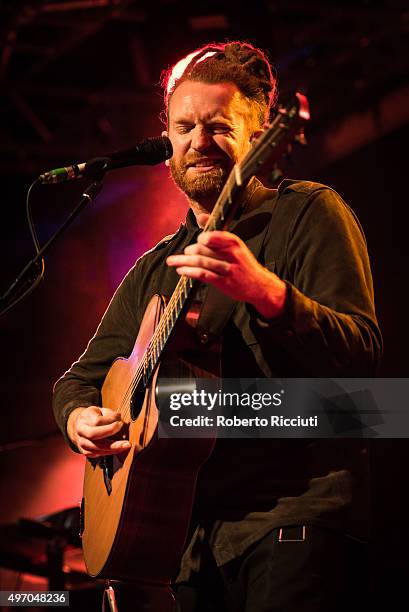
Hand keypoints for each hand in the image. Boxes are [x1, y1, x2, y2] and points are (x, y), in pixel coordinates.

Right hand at [67, 406, 130, 457]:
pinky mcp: (85, 451)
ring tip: (125, 446)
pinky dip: (109, 452)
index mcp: (84, 417)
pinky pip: (97, 454)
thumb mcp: (101, 410)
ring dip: (112, 448)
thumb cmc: (94, 416)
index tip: (121, 423)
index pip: (97, 422)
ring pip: (96, 448)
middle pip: (94, 435)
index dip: (110, 423)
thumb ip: (110, 414)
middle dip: (110, 437)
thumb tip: (119, 418)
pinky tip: (118, 449)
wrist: (80, 425)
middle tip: (126, 441)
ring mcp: (81, 442)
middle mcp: (80, 430)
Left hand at [166, 214, 286, 318]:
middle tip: (185, 253)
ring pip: (200, 262)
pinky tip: (182, 271)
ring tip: (174, 261)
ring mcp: (228, 269)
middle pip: (202, 249)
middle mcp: (232, 254)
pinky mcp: (224, 283)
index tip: (198, 241)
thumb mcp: (234, 244)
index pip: (212, 235)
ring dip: (184, 261)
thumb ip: (216, 231)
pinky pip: (203, 275)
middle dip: (189, 251)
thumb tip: (200, 216)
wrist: (258, 284)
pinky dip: (190, 272)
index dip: (202, 238)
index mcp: (234, 242)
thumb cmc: (243, 262)